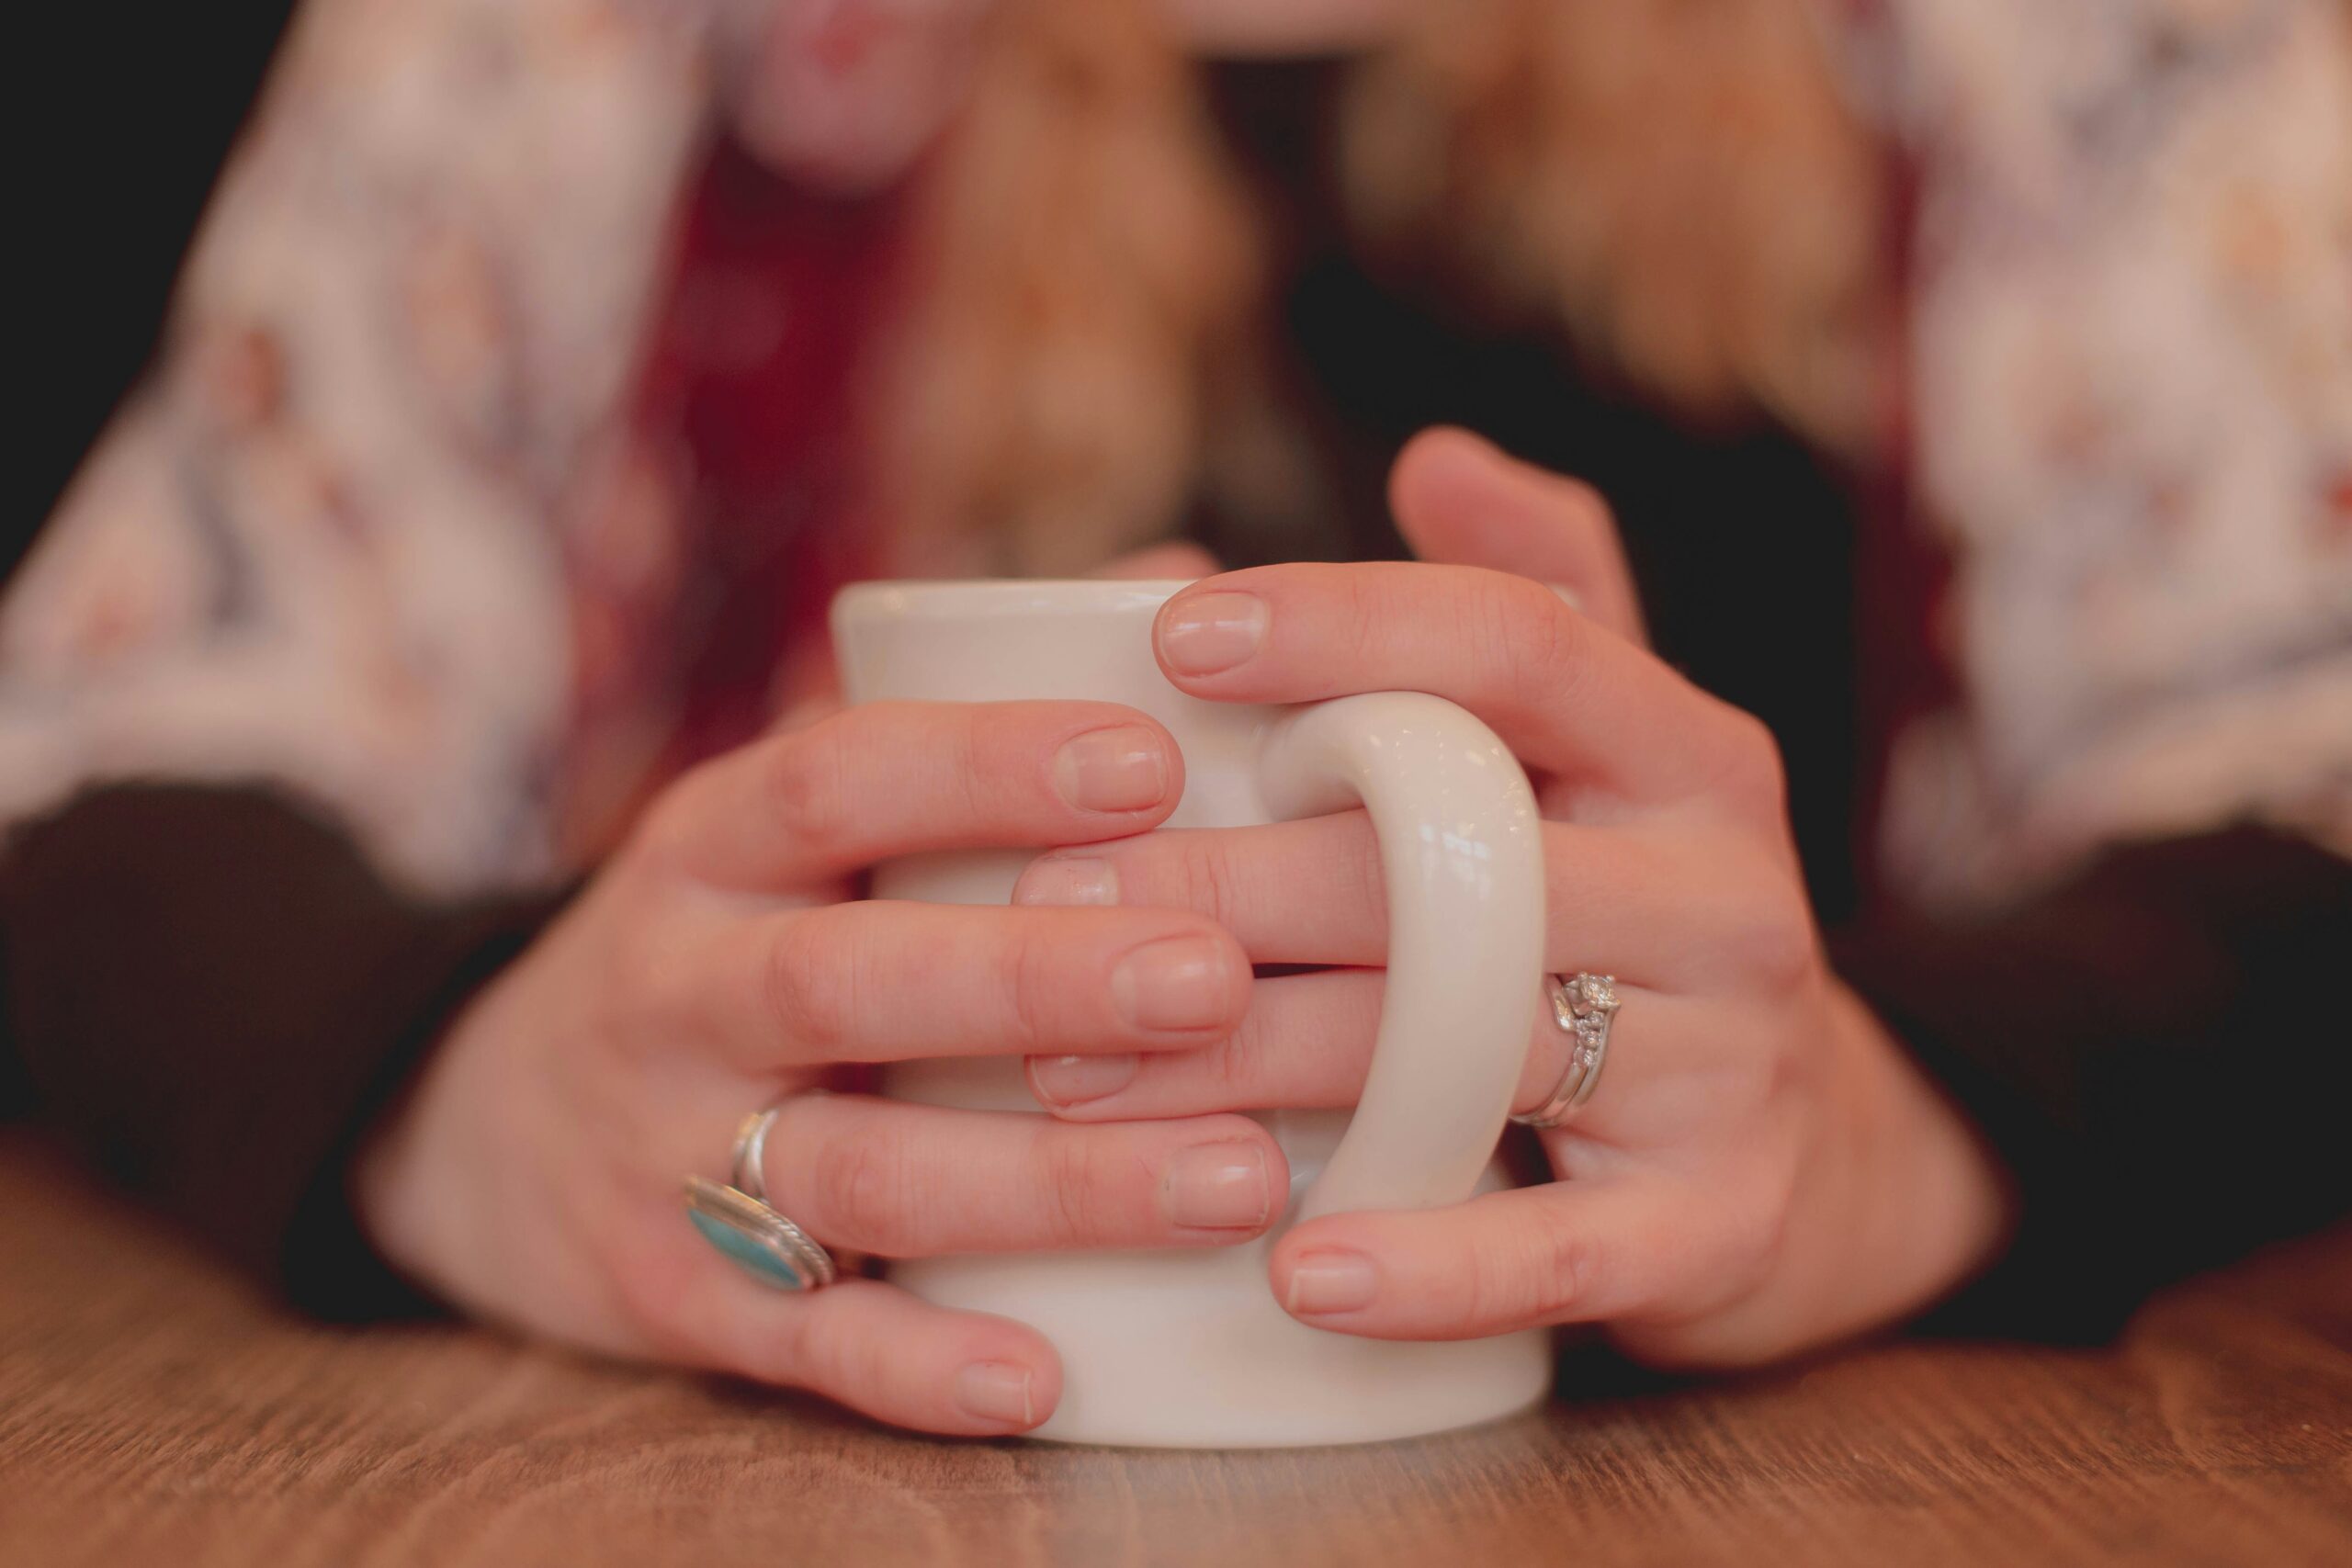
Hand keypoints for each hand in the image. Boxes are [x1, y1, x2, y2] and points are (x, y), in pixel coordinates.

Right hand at [355, 673, 1279, 1434]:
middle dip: (1034, 978)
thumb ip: (972, 707)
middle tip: (1214, 977)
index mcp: (712, 840)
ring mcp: (664, 1149)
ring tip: (1237, 1178)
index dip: (987, 765)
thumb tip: (1184, 587)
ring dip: (1045, 1179)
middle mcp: (676, 983)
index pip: (837, 771)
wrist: (486, 1119)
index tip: (1150, 761)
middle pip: (849, 975)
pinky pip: (800, 1336)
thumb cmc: (726, 931)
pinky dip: (917, 1363)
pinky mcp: (671, 1296)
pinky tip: (1047, 1373)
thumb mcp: (793, 809)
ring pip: (854, 1167)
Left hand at [1015, 429, 2008, 1366]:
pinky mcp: (1723, 1223)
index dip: (1346, 625)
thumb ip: (1535, 605)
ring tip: (1073, 1082)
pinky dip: (1427, 1266)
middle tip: (1045, 906)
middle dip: (1233, 880)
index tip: (1172, 635)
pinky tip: (1293, 1278)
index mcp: (1687, 750)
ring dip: (1260, 1065)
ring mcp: (1738, 1061)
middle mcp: (1731, 890)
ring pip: (1475, 1046)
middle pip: (1458, 861)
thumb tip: (1438, 456)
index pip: (1519, 645)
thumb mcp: (1611, 752)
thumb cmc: (1635, 914)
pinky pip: (1564, 1254)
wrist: (1806, 1147)